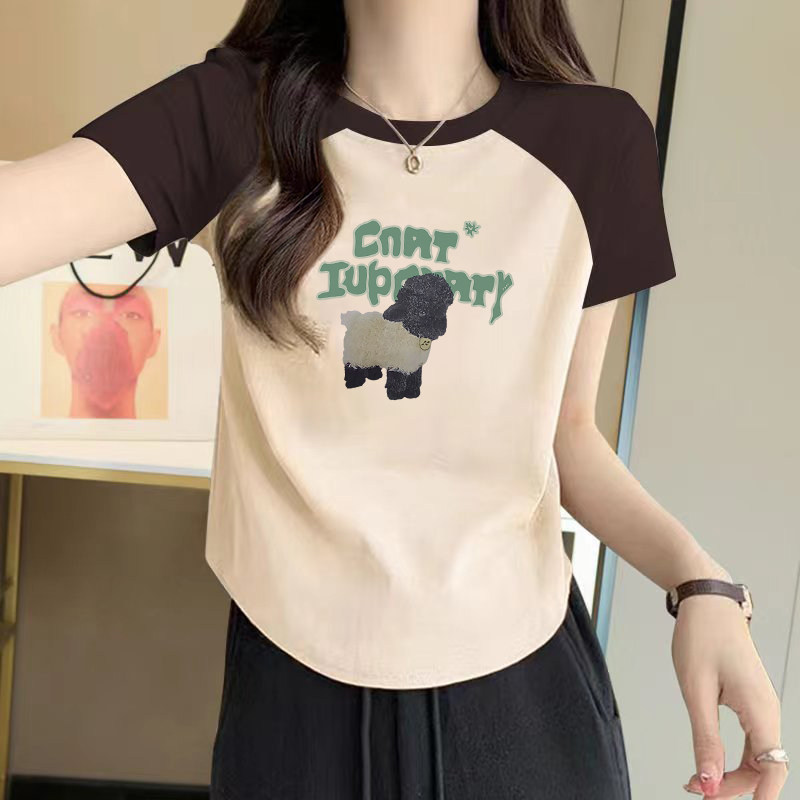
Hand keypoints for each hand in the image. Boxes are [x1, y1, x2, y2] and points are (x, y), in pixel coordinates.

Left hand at [672, 593, 787, 798]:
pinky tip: (710, 758)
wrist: (706, 603)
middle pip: (764, 767)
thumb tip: (708, 780)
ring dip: (733, 773)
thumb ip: (705, 737)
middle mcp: (768, 711)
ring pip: (758, 756)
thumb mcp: (696, 690)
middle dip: (734, 786)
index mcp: (761, 710)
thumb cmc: (702, 637)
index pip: (771, 769)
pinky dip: (732, 755)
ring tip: (699, 779)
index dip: (754, 795)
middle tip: (698, 790)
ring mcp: (761, 705)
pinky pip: (751, 739)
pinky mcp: (750, 700)